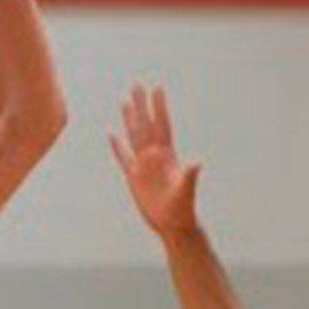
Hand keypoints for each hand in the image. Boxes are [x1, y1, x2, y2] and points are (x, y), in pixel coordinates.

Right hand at [109, 84, 201, 236]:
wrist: (173, 224)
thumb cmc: (182, 208)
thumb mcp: (186, 191)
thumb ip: (190, 175)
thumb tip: (197, 162)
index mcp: (167, 155)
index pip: (161, 125)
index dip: (159, 107)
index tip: (157, 88)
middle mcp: (155, 156)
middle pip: (146, 124)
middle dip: (141, 105)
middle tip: (136, 84)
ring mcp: (144, 165)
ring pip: (134, 136)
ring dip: (129, 119)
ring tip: (124, 100)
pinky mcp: (134, 177)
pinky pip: (123, 157)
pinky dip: (117, 145)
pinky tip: (111, 133)